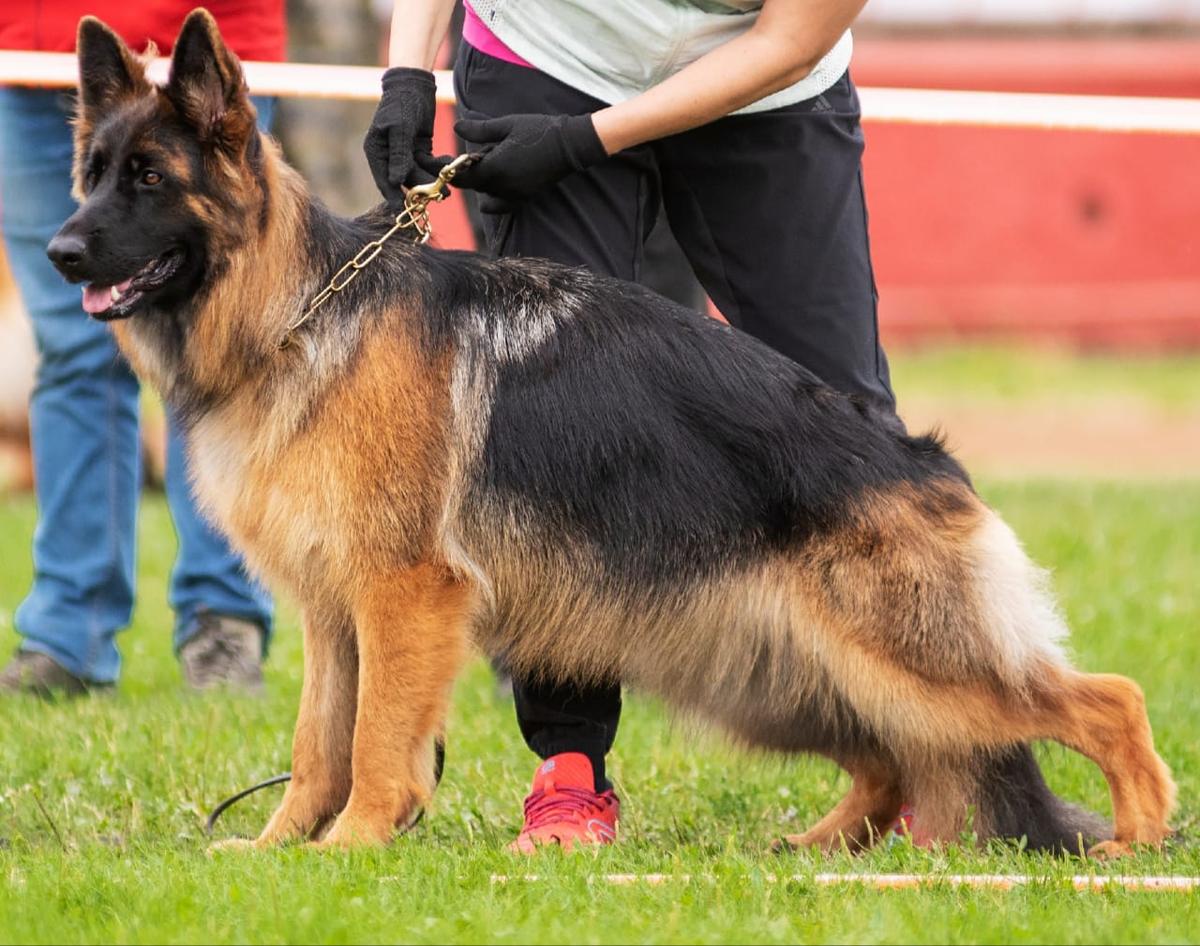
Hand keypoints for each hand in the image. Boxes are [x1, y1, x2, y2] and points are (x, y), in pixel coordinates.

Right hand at [363, 67, 442, 206]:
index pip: (385, 181)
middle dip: (422, 189)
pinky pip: (427, 165)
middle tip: (439, 196)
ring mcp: (403, 154)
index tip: (406, 214)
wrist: (415, 85)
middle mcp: (388, 156)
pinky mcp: (418, 150)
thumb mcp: (400, 128)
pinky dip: (437, 166)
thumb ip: (399, 155)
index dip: (395, 199)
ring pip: (418, 175)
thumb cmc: (402, 103)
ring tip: (448, 189)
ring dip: (432, 181)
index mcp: (376, 152)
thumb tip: (395, 181)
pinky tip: (448, 164)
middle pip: (404, 181)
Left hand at [452, 113, 607, 212]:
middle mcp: (502, 188)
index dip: (448, 171)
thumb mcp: (506, 125)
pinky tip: (501, 178)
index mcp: (495, 169)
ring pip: (486, 197)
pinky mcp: (525, 198)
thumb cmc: (537, 130)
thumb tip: (456, 128)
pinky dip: (496, 195)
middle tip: (470, 154)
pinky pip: (502, 204)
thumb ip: (479, 130)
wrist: (569, 145)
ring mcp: (515, 196)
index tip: (441, 161)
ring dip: (483, 184)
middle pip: (473, 187)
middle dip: (467, 173)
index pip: (460, 178)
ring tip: (491, 164)